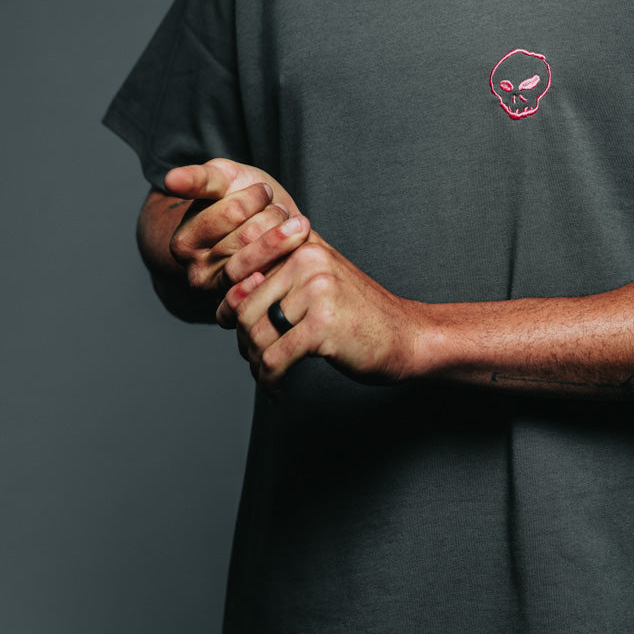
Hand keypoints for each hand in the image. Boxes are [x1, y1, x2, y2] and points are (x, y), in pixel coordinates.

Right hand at [162, 157, 302, 303]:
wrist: (261, 231)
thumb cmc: (238, 202)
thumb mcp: (221, 179)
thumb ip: (198, 178)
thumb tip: (170, 179)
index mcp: (183, 243)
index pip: (233, 212)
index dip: (256, 196)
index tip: (263, 191)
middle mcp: (197, 274)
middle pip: (250, 236)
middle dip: (273, 216)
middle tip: (278, 211)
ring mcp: (222, 293)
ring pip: (262, 259)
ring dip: (285, 237)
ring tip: (290, 225)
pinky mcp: (246, 307)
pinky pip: (270, 285)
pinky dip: (286, 265)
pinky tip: (294, 253)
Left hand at [216, 223, 428, 394]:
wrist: (408, 336)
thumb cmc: (358, 315)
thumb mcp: (318, 283)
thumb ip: (278, 280)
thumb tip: (225, 303)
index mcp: (303, 243)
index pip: (241, 271)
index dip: (229, 305)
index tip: (233, 326)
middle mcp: (308, 259)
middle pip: (243, 306)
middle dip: (244, 341)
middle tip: (257, 360)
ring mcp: (317, 289)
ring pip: (255, 334)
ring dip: (256, 364)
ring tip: (269, 375)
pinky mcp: (322, 324)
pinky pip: (274, 359)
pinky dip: (270, 381)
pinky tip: (279, 390)